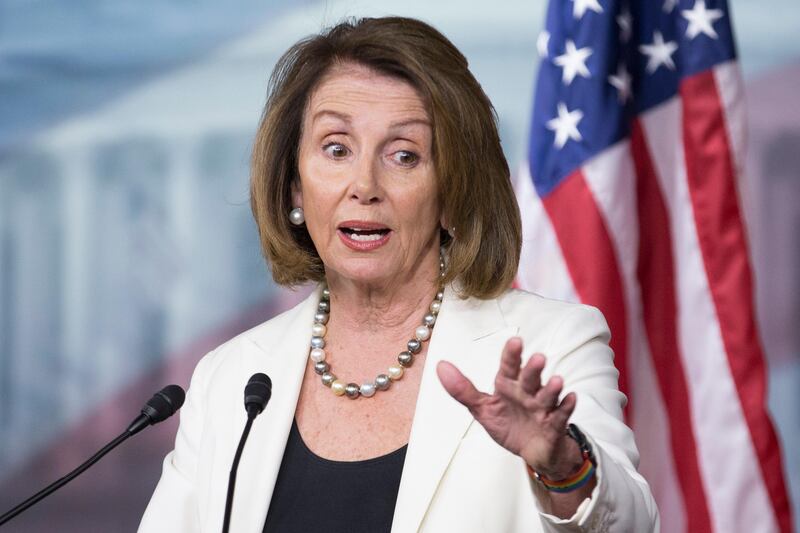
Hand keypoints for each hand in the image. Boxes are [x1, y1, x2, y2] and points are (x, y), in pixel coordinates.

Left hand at [436, 337, 582, 479]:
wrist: (533, 452)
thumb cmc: (509, 425)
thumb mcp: (483, 409)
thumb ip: (462, 390)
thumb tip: (440, 366)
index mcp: (509, 386)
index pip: (510, 367)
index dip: (512, 355)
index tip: (515, 341)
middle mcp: (527, 393)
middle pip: (530, 379)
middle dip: (534, 369)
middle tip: (538, 358)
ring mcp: (543, 409)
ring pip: (548, 396)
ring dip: (552, 388)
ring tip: (556, 380)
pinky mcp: (554, 426)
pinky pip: (561, 416)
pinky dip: (566, 408)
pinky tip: (571, 398)